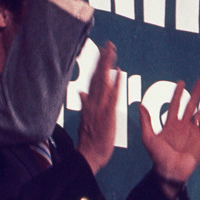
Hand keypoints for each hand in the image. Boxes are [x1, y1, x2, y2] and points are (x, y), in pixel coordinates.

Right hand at [77, 42, 120, 173]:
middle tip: (108, 44)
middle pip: (97, 77)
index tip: (102, 51)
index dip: (98, 65)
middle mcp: (93, 103)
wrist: (88, 156)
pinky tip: (118, 73)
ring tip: (111, 51)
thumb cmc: (90, 140)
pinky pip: (111, 97)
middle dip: (103, 60)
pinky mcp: (107, 115)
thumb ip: (85, 103)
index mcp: (89, 103)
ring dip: (108, 66)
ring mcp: (99, 108)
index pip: (94, 80)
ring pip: (103, 82)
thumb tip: (81, 92)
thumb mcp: (86, 119)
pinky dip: (114, 84)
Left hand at [139, 78, 199, 197]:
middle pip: (191, 104)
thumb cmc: (158, 157)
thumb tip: (140, 105)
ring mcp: (192, 131)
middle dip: (196, 92)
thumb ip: (146, 121)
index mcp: (170, 124)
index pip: (175, 104)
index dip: (178, 93)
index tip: (182, 82)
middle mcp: (183, 125)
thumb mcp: (148, 138)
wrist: (171, 172)